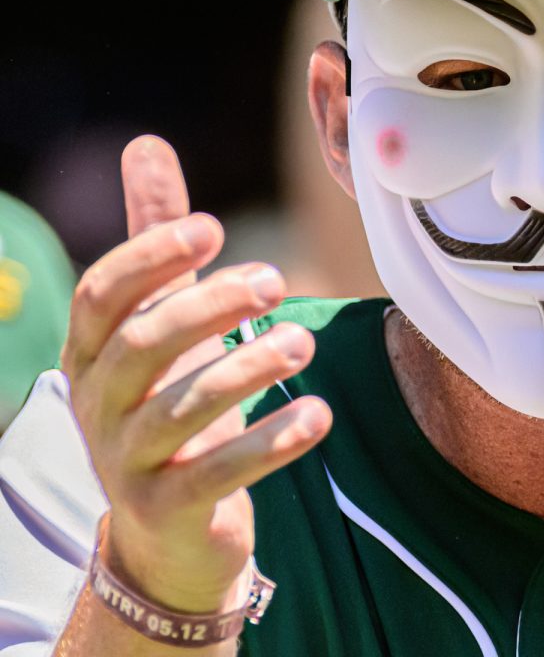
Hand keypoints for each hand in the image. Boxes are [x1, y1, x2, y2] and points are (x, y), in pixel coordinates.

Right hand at [62, 136, 332, 611]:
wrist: (167, 531)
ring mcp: (128, 462)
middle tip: (276, 280)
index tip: (211, 226)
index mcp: (92, 353)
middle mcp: (98, 405)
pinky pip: (214, 475)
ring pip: (179, 411)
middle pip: (141, 349)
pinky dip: (267, 445)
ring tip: (303, 341)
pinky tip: (318, 414)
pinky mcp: (170, 510)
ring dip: (245, 371)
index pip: (102, 296)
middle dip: (207, 309)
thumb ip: (156, 242)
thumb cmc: (167, 402)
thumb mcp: (159, 321)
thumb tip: (145, 145)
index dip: (149, 257)